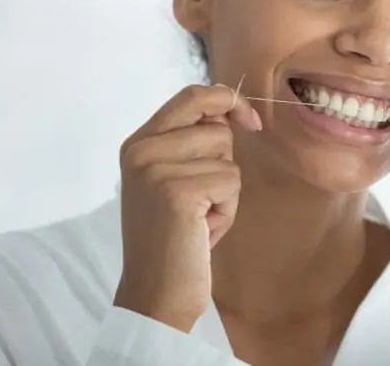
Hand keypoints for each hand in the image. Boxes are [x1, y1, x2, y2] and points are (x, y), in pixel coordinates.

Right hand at [112, 84, 261, 332]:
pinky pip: (231, 182)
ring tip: (199, 219)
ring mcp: (155, 169)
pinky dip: (227, 210)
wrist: (155, 295)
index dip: (229, 99)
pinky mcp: (176, 191)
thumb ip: (193, 143)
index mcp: (138, 142)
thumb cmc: (176, 238)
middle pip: (217, 127)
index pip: (191, 94)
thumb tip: (231, 109)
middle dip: (225, 164)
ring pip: (228, 157)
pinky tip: (202, 232)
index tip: (251, 120)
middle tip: (201, 203)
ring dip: (227, 192)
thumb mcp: (175, 178)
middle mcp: (141, 150)